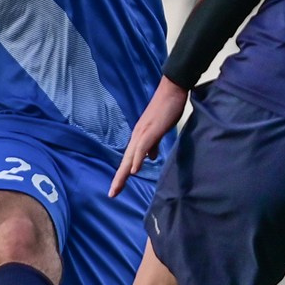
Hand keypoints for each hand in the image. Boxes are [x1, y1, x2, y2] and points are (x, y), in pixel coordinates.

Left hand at [110, 77, 188, 196]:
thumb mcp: (159, 131)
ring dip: (123, 173)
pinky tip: (134, 171)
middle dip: (119, 178)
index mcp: (140, 137)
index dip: (123, 174)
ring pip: (130, 156)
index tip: (117, 189)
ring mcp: (143, 132)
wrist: (172, 90)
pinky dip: (137, 159)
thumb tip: (150, 157)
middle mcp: (137, 136)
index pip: (129, 159)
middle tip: (112, 194)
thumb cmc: (167, 109)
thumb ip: (153, 144)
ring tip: (117, 187)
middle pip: (125, 161)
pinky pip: (142, 147)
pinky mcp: (151, 129)